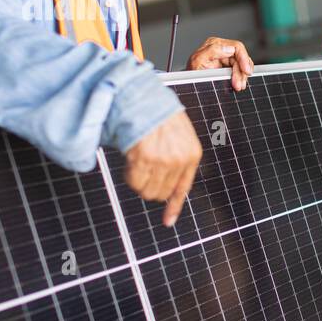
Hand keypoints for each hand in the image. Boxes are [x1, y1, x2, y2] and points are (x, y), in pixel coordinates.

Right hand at [124, 110, 202, 226]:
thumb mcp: (181, 136)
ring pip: (147, 191)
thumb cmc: (159, 116)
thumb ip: (179, 160)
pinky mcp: (144, 158)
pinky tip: (131, 161)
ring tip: (138, 163)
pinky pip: (134, 182)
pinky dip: (129, 176)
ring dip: (139, 182)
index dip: (174, 207)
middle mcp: (180, 160)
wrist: (143, 98)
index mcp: (192, 155)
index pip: (183, 188)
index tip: (168, 221)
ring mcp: (162, 160)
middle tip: (143, 171)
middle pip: (161, 194)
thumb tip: (170, 188)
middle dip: (150, 187)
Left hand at [187, 36, 253, 89]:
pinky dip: (241, 78)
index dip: (244, 59)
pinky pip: (241, 71)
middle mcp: (222, 49)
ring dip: (242, 77)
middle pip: (241, 58)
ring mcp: (226, 59)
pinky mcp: (228, 67)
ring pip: (242, 66)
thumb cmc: (190, 74)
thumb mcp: (197, 61)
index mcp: (215, 44)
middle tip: (239, 85)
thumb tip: (229, 48)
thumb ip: (212, 51)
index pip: (236, 47)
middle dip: (241, 72)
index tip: (246, 71)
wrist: (187, 84)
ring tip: (238, 87)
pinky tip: (238, 85)